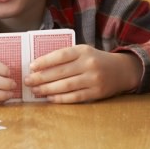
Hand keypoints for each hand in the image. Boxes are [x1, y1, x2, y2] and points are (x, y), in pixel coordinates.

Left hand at [24, 45, 140, 102]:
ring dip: (48, 89)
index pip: (61, 55)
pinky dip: (61, 98)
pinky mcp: (97, 93)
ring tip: (36, 91)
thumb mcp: (83, 51)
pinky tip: (50, 98)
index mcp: (83, 50)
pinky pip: (75, 97)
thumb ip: (66, 56)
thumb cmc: (95, 60)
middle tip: (28, 81)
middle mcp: (89, 64)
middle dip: (41, 78)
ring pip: (66, 86)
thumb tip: (40, 65)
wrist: (122, 70)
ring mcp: (93, 79)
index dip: (45, 61)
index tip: (31, 66)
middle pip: (61, 72)